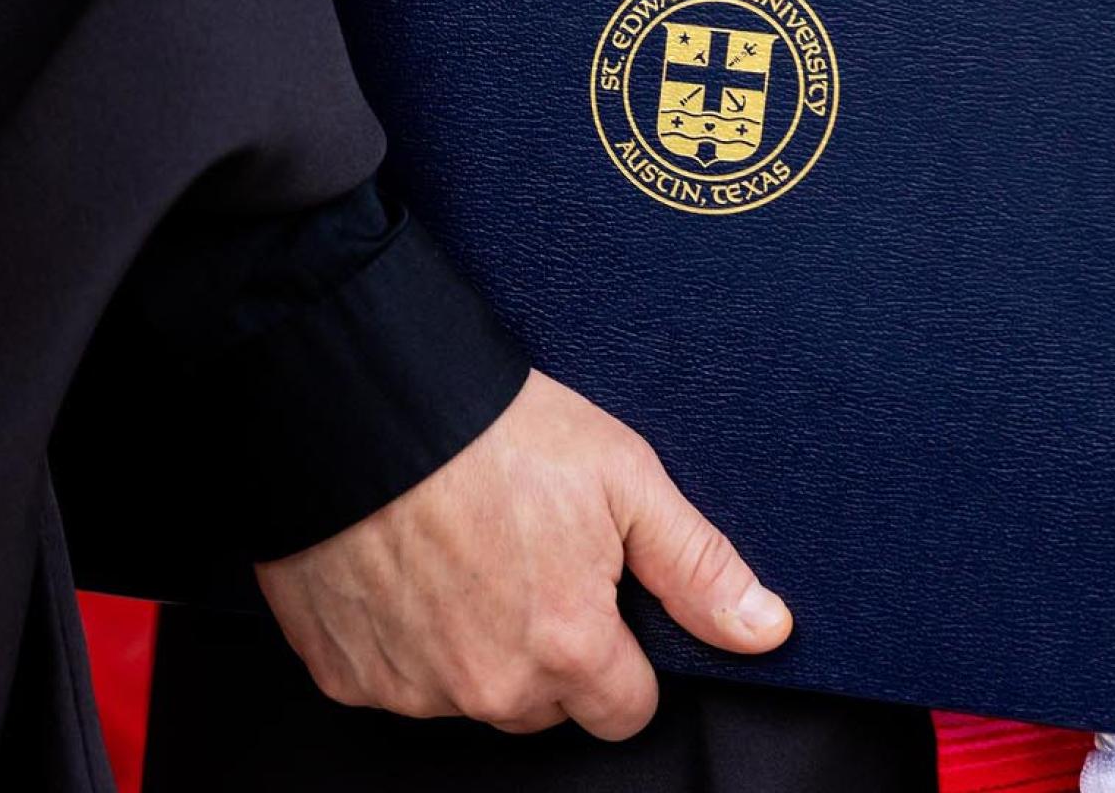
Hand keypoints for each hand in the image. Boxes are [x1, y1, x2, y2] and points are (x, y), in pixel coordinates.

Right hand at [253, 371, 790, 739]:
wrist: (358, 402)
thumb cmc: (490, 430)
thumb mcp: (622, 477)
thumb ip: (696, 567)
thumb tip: (766, 628)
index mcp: (568, 648)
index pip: (626, 710)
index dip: (621, 656)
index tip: (595, 601)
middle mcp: (490, 686)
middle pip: (546, 707)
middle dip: (547, 653)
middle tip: (523, 562)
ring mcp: (413, 687)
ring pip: (470, 696)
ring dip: (472, 648)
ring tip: (460, 557)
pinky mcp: (348, 674)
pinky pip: (395, 681)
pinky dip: (401, 640)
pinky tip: (403, 571)